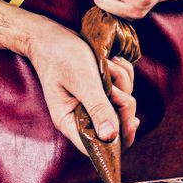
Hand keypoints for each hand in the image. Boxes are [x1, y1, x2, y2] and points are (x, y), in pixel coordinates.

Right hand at [26, 18, 138, 153]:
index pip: (98, 146)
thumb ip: (97, 107)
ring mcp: (93, 103)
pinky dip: (122, 73)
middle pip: (117, 126)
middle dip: (123, 103)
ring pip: (123, 103)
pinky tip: (111, 61)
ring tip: (107, 64)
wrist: (50, 35)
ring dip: (122, 82)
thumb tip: (110, 137)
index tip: (132, 121)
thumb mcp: (81, 80)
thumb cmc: (61, 56)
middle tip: (113, 84)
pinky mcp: (100, 89)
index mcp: (70, 122)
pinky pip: (123, 87)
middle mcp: (82, 116)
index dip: (119, 139)